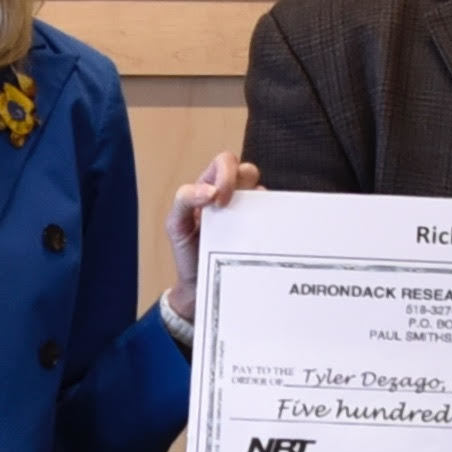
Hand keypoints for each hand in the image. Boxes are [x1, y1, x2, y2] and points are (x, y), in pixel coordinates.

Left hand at [165, 152, 260, 318]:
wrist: (199, 289)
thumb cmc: (187, 253)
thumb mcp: (176, 225)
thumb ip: (184, 201)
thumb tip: (209, 191)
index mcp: (210, 188)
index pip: (224, 163)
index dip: (225, 175)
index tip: (217, 201)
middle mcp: (233, 197)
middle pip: (248, 171)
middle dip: (241, 181)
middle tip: (228, 206)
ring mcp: (249, 215)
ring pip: (264, 192)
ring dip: (257, 202)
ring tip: (245, 223)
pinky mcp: (262, 233)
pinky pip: (275, 218)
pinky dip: (272, 222)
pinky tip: (261, 236)